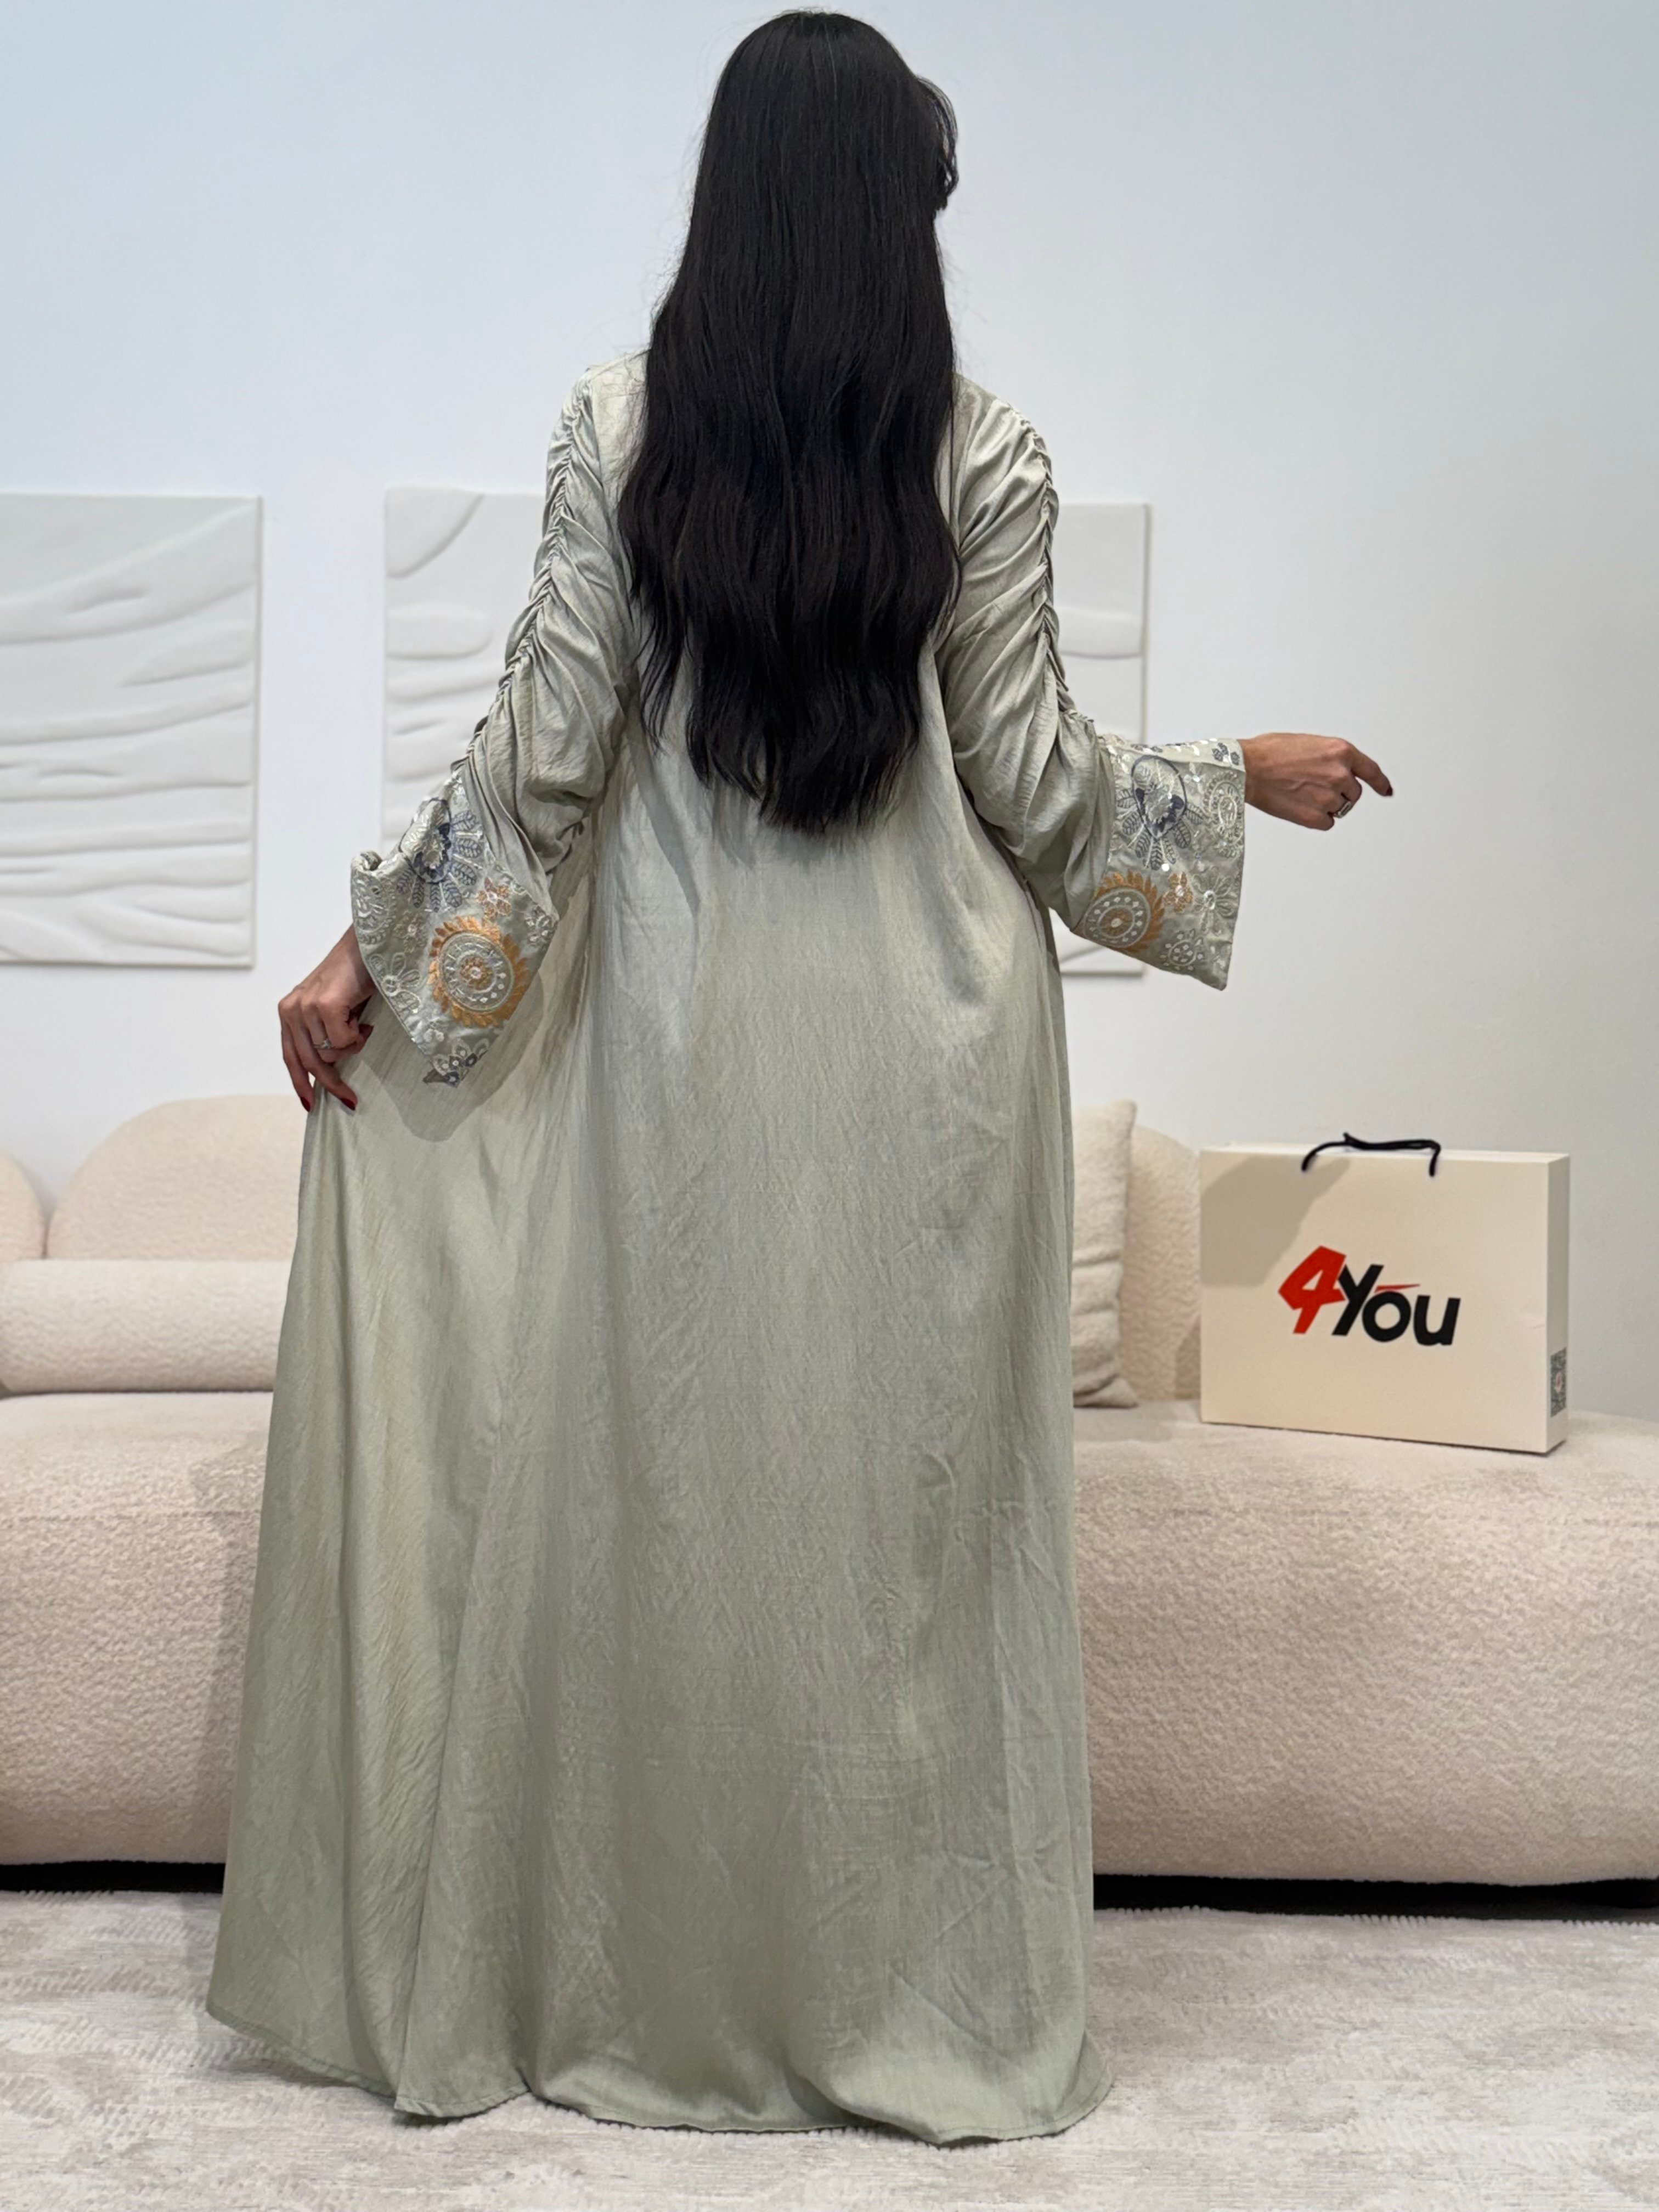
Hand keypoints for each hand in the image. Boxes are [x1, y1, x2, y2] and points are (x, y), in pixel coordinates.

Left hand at [278, 926, 375, 1112]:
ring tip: (360, 1024)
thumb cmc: (356, 976)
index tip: (311, 1106)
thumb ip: (323, 1033)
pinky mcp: (324, 1005)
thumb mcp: (333, 1009)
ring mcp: (306, 1007)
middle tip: (352, 1099)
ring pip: (330, 1054)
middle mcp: (291, 1010)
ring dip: (351, 1046)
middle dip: (332, 1084)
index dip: (300, 1084)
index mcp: (289, 1011)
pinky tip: (361, 1018)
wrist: (368, 944)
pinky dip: (357, 1036)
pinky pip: (343, 1042)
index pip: (290, 1056)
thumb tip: (328, 1071)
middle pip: (309, 1063)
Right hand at [1239, 733, 1392, 828]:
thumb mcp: (1309, 743)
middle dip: (1339, 792)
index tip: (1385, 790)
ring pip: (1340, 809)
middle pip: (1354, 793)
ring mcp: (1329, 797)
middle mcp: (1340, 774)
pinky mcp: (1315, 817)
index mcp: (1340, 751)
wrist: (1247, 768)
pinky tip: (1298, 806)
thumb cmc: (1269, 752)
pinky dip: (1316, 819)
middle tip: (1314, 788)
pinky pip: (1327, 823)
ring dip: (1325, 805)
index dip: (1381, 783)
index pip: (1372, 771)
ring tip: (1301, 794)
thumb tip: (1334, 769)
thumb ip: (1330, 757)